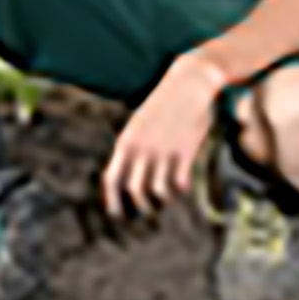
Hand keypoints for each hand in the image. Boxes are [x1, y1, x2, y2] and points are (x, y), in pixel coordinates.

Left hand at [102, 52, 226, 218]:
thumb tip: (129, 176)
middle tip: (148, 213)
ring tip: (166, 200)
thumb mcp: (139, 126)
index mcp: (125, 142)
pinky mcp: (185, 151)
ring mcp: (163, 151)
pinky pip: (179, 183)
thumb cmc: (162, 106)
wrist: (187, 84)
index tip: (117, 215)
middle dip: (140, 208)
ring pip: (158, 192)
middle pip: (134, 191)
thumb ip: (132, 149)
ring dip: (162, 201)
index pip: (111, 179)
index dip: (112, 201)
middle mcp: (141, 149)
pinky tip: (182, 187)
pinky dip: (180, 191)